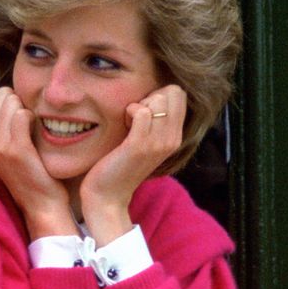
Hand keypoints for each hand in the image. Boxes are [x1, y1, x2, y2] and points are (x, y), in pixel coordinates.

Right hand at [0, 87, 76, 239]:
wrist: (40, 202)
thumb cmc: (29, 170)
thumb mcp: (6, 146)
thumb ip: (2, 122)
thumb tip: (9, 93)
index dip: (13, 101)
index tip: (22, 119)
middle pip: (2, 95)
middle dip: (20, 102)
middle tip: (29, 124)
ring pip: (12, 102)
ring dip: (27, 110)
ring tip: (33, 130)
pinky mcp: (15, 149)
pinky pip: (22, 115)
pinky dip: (34, 118)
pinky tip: (38, 131)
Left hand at [79, 85, 186, 244]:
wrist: (108, 196)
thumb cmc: (120, 165)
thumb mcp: (146, 142)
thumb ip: (155, 122)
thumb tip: (153, 95)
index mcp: (175, 137)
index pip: (179, 94)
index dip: (159, 94)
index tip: (143, 113)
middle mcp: (172, 139)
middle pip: (172, 92)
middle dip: (151, 96)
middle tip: (136, 117)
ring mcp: (158, 143)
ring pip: (158, 99)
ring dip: (139, 104)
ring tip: (129, 124)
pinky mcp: (140, 146)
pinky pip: (142, 111)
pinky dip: (130, 111)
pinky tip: (124, 126)